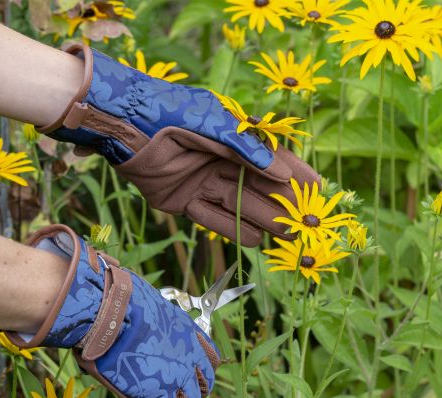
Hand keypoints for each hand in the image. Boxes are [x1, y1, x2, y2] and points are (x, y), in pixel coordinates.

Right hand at [6, 225, 219, 397]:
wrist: (108, 311)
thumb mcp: (146, 311)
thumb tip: (139, 331)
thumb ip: (153, 328)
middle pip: (203, 386)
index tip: (191, 377)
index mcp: (188, 332)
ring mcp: (178, 378)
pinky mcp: (159, 397)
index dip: (202, 372)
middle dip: (191, 397)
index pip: (211, 359)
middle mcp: (189, 356)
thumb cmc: (118, 304)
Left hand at [41, 45, 319, 246]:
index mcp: (233, 140)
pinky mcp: (183, 202)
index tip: (318, 191)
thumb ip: (245, 148)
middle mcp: (221, 163)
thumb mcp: (211, 124)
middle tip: (306, 225)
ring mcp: (203, 184)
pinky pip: (212, 219)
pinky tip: (251, 240)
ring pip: (239, 207)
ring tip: (285, 238)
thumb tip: (282, 172)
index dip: (295, 175)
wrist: (122, 125)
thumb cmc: (169, 113)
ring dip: (261, 221)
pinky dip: (228, 228)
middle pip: (259, 189)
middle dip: (282, 205)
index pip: (272, 161)